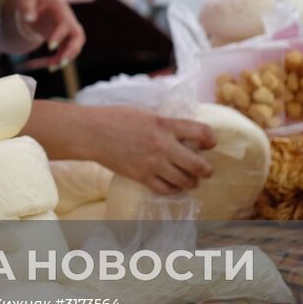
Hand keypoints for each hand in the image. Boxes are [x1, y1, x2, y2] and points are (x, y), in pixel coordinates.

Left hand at [12, 0, 84, 69]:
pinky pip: (64, 53)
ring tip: (51, 68)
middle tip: (60, 63)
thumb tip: (29, 18)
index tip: (49, 47)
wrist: (35, 3)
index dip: (60, 36)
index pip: (66, 24)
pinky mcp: (63, 40)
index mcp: (61, 10)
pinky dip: (56, 61)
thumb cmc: (31, 0)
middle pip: (79, 37)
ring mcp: (68, 31)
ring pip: (74, 48)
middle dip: (71, 51)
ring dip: (65, 59)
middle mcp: (68, 21)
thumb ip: (26, 7)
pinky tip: (44, 66)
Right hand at [82, 105, 214, 194]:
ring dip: (191, 182)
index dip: (211, 139)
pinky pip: (166, 190)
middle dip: (206, 169)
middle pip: (198, 165)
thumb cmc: (115, 118)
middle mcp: (163, 145)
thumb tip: (183, 132)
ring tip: (190, 180)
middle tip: (205, 170)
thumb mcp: (146, 113)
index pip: (202, 132)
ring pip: (185, 181)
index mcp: (164, 124)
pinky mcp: (141, 177)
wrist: (91, 133)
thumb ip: (166, 124)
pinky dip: (173, 190)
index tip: (209, 143)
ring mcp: (152, 164)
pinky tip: (173, 186)